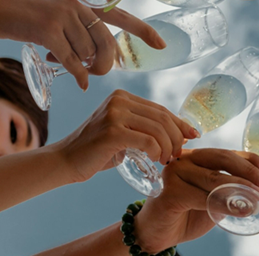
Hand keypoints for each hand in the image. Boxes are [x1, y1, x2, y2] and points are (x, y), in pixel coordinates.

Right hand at [0, 0, 163, 89]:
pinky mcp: (48, 30)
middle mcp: (78, 6)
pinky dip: (78, 74)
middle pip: (108, 43)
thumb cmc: (25, 15)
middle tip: (95, 71)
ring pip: (89, 53)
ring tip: (70, 66)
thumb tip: (97, 59)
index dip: (143, 31)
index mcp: (85, 1)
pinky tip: (80, 81)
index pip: (122, 16)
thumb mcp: (59, 13)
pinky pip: (72, 60)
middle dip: (106, 63)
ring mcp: (64, 16)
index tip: (163, 44)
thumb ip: (80, 29)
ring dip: (84, 67)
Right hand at [52, 90, 197, 182]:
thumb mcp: (123, 133)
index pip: (160, 109)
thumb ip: (144, 128)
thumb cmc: (97, 151)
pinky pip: (147, 140)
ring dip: (168, 147)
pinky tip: (157, 159)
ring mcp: (114, 114)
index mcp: (122, 97)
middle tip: (178, 154)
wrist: (65, 161)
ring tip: (167, 160)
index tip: (193, 135)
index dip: (179, 123)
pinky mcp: (112, 131)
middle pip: (162, 117)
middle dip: (176, 137)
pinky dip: (157, 151)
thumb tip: (179, 134)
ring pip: (157, 129)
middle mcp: (119, 100)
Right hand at [133, 149, 258, 251]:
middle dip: (249, 172)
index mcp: (197, 156)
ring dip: (240, 189)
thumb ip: (230, 190)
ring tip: (257, 199)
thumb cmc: (186, 213)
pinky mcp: (169, 192)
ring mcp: (175, 173)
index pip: (228, 152)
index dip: (251, 161)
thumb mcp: (213, 198)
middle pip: (222, 159)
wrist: (157, 233)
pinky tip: (240, 210)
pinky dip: (224, 204)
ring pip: (214, 179)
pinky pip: (203, 197)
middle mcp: (184, 159)